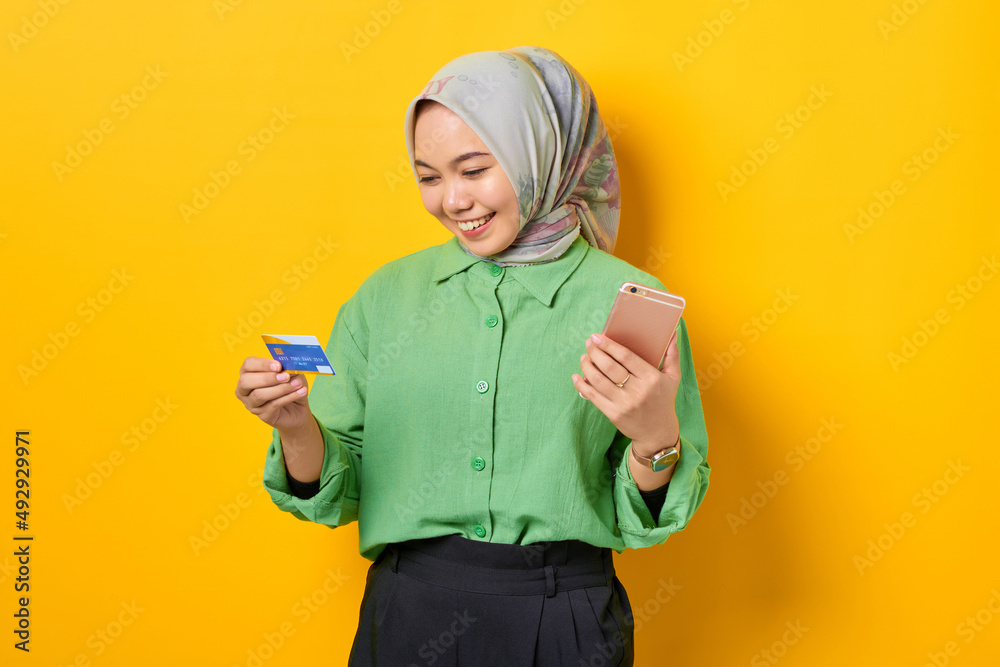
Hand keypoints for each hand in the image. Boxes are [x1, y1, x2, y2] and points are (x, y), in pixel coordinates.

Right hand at [235, 356, 312, 432]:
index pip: (248, 365)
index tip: (279, 366)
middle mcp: (244, 389)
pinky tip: (301, 392)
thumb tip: (288, 366)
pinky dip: (289, 397)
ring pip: (259, 395)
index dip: (262, 364)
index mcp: (248, 373)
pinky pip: (273, 405)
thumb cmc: (290, 386)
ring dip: (281, 388)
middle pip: (246, 381)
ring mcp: (251, 404)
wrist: (299, 409)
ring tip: (297, 384)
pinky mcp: (263, 415)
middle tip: (286, 376)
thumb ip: (287, 368)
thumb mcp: (291, 373)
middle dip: (267, 378)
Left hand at [571, 332, 680, 452]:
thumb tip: (672, 333)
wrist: (657, 432)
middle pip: (609, 367)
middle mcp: (637, 391)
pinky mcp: (613, 414)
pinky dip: (581, 385)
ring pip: (598, 380)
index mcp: (651, 378)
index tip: (597, 336)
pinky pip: (593, 396)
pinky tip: (577, 376)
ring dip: (586, 366)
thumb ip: (672, 355)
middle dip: (594, 352)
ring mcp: (624, 404)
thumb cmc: (664, 400)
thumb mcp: (673, 378)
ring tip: (584, 358)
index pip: (626, 357)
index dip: (608, 345)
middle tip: (588, 344)